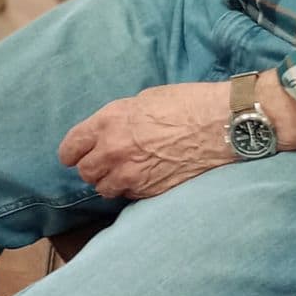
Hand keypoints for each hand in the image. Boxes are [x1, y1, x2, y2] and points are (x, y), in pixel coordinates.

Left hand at [57, 73, 295, 200]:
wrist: (223, 124)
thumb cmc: (189, 103)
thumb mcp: (146, 99)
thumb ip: (121, 118)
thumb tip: (110, 131)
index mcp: (110, 122)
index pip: (72, 147)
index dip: (72, 152)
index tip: (74, 155)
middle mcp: (114, 151)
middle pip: (85, 172)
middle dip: (93, 167)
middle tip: (106, 162)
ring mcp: (132, 175)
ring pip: (105, 189)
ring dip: (112, 182)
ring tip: (127, 172)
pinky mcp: (151, 192)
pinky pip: (130, 196)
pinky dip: (133, 190)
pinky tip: (148, 177)